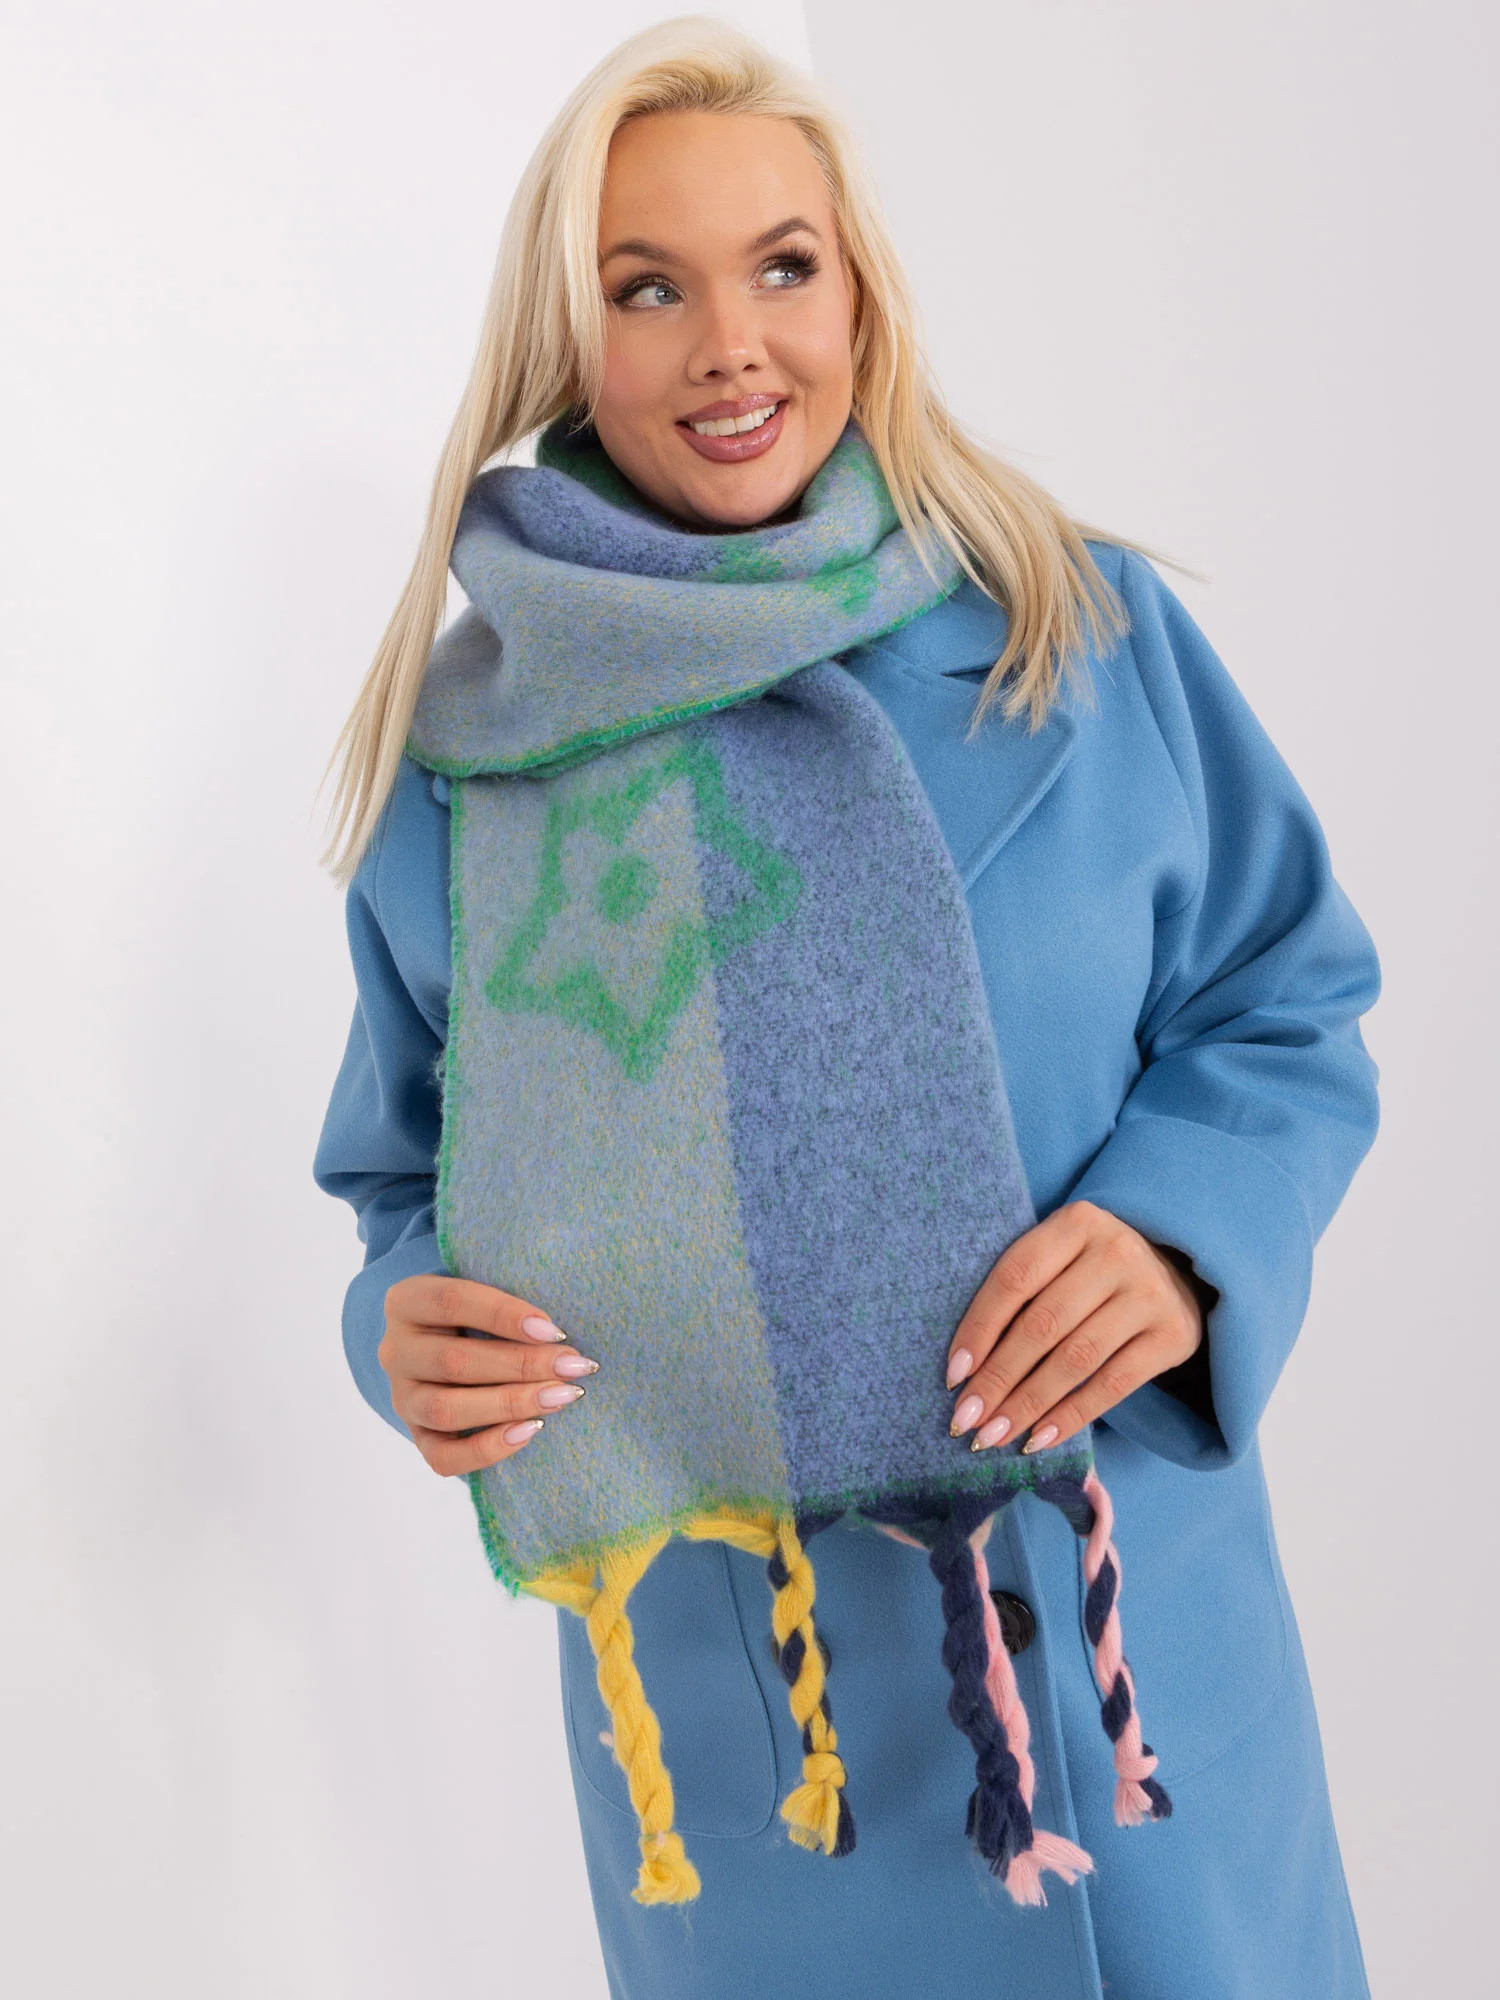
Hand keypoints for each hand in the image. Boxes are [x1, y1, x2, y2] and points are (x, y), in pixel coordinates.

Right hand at [380, 1274, 597, 1475]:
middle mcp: (395, 1350)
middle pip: (454, 1361)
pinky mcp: (416, 1437)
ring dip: (509, 1405)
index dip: (504, 1315)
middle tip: (572, 1367)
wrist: (445, 1346)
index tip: (554, 1330)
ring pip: (445, 1409)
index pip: (452, 1302)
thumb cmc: (478, 1313)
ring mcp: (402, 1398)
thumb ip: (509, 1306)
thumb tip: (559, 1336)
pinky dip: (487, 1449)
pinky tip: (529, 1431)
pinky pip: (442, 1457)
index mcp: (407, 1301)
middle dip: (522, 1365)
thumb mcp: (483, 1292)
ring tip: (560, 1397)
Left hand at [945, 1201, 1206, 1453]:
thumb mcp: (1061, 1257)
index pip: (1015, 1277)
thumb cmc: (1094, 1270)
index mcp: (1077, 1223)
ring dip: (1028, 1404)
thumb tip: (964, 1368)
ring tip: (994, 1436)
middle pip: (1042, 1324)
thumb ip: (1022, 1291)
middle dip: (998, 1378)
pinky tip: (1038, 1439)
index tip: (952, 1375)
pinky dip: (1070, 1415)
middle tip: (966, 1419)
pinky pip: (1113, 1384)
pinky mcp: (1173, 1335)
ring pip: (1075, 1359)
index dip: (979, 1328)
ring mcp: (1149, 1294)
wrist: (1179, 1273)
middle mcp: (1117, 1253)